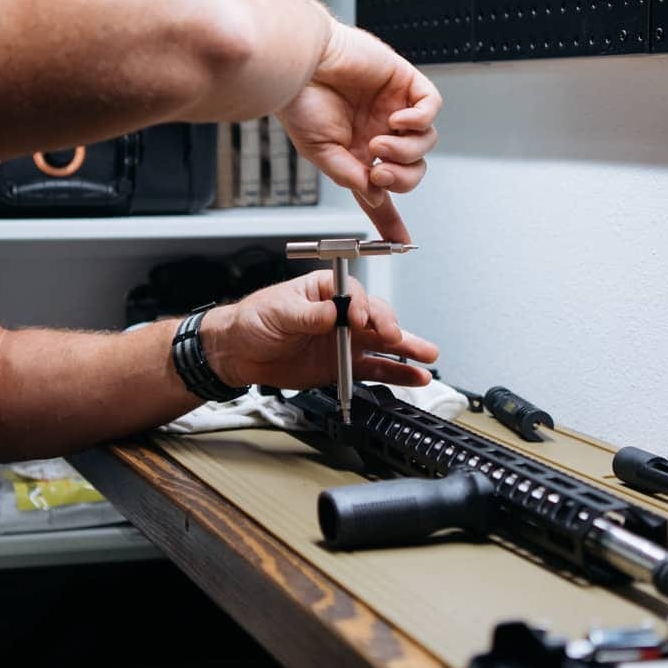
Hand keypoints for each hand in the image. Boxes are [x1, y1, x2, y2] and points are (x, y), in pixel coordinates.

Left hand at [201, 271, 438, 391]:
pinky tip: (414, 376)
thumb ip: (308, 314)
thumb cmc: (254, 320)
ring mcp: (345, 340)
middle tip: (398, 338)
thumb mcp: (278, 311)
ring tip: (428, 357)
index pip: (354, 295)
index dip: (361, 308)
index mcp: (325, 290)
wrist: (239, 353)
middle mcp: (341, 313)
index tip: (358, 322)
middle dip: (391, 327)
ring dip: (406, 350)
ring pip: (383, 344)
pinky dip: (396, 373)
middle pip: (376, 317)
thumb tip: (332, 312)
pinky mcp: (343, 365)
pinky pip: (374, 369)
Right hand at [278, 23, 439, 243]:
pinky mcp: (404, 82)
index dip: (391, 218)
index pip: (382, 190)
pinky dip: (419, 120)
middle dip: (402, 179)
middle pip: (412, 171)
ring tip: (380, 142)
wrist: (299, 60)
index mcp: (358, 152)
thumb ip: (348, 176)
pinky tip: (397, 121)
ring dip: (406, 151)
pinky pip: (430, 107)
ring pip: (425, 142)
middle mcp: (379, 132)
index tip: (401, 242)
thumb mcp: (318, 151)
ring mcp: (394, 108)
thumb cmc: (299, 98)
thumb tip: (376, 195)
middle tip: (380, 171)